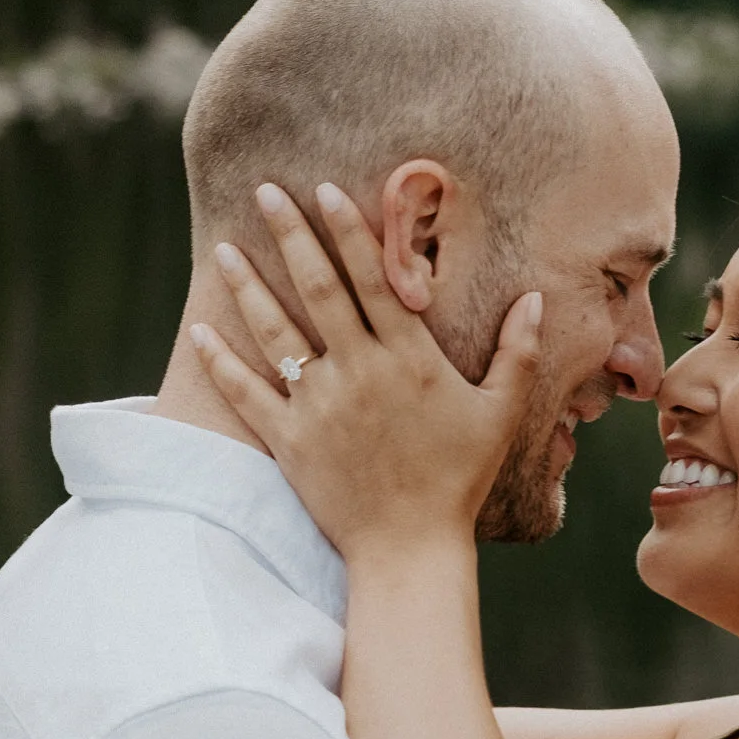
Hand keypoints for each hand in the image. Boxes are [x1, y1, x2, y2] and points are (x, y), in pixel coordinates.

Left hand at [189, 182, 543, 560]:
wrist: (410, 548)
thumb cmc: (459, 479)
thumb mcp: (499, 413)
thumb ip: (518, 352)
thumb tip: (536, 299)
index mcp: (409, 359)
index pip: (373, 278)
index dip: (348, 230)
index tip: (325, 190)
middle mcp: (359, 372)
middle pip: (318, 288)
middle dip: (291, 234)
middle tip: (266, 191)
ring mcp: (319, 405)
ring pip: (276, 331)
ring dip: (249, 285)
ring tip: (225, 248)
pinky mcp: (289, 441)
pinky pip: (247, 392)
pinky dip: (222, 360)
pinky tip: (202, 328)